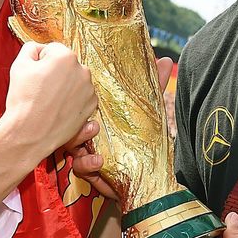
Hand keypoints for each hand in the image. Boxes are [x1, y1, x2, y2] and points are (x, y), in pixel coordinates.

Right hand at [4, 42, 97, 159]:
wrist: (30, 132)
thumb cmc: (24, 100)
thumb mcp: (19, 65)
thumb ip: (30, 49)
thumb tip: (38, 49)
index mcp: (65, 56)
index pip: (52, 50)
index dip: (40, 62)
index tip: (34, 75)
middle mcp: (82, 70)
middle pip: (66, 65)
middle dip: (55, 73)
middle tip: (40, 89)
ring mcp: (89, 89)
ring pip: (74, 81)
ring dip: (65, 87)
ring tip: (49, 100)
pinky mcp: (91, 106)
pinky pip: (81, 97)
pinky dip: (72, 101)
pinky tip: (58, 108)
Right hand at [66, 57, 173, 200]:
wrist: (149, 177)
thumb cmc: (144, 141)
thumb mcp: (149, 112)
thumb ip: (154, 87)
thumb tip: (166, 60)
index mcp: (98, 117)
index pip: (83, 104)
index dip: (78, 96)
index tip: (80, 86)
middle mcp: (89, 134)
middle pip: (71, 123)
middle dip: (76, 117)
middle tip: (89, 114)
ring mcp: (87, 153)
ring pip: (71, 144)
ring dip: (78, 139)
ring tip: (93, 133)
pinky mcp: (91, 173)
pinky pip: (81, 168)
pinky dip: (87, 165)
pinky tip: (99, 161)